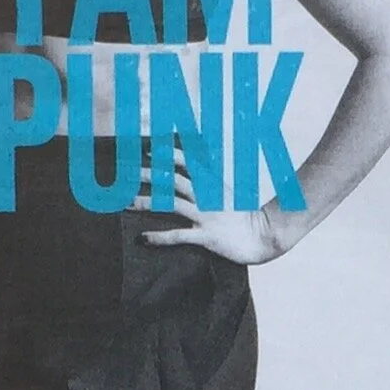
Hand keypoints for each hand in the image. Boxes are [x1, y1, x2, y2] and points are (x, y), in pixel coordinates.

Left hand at [136, 156, 299, 263]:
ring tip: (126, 202)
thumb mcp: (226, 192)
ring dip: (147, 201)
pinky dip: (159, 237)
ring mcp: (205, 216)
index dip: (166, 155)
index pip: (187, 162)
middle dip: (148, 174)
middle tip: (126, 173)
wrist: (262, 237)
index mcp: (212, 184)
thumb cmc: (243, 216)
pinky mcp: (206, 237)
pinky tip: (143, 238)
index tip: (148, 151)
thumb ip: (210, 178)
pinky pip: (178, 236)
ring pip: (171, 204)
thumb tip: (196, 164)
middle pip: (172, 180)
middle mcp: (207, 197)